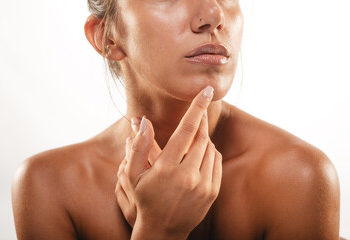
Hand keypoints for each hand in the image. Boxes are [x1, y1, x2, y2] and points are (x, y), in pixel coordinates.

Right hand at [115, 86, 222, 238]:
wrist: (163, 229)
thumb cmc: (145, 199)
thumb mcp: (132, 175)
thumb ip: (138, 146)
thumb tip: (143, 121)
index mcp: (167, 168)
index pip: (187, 129)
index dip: (197, 107)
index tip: (207, 90)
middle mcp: (188, 176)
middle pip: (201, 136)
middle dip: (200, 121)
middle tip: (197, 112)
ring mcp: (203, 185)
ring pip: (210, 148)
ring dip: (202, 138)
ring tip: (190, 141)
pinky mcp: (213, 192)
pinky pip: (216, 161)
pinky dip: (210, 152)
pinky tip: (198, 155)